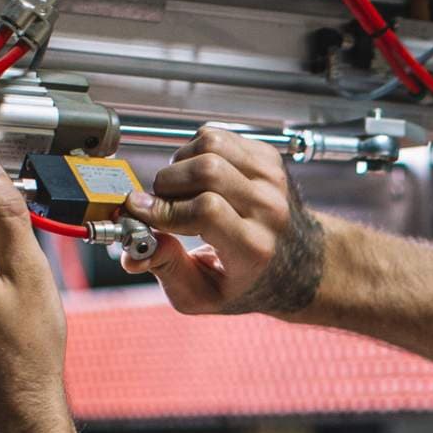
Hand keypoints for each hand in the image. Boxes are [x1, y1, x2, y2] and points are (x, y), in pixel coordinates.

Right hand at [122, 127, 325, 314]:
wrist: (301, 262)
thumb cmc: (249, 280)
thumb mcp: (205, 295)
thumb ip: (168, 272)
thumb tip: (132, 252)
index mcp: (255, 247)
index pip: (205, 210)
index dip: (164, 208)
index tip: (140, 211)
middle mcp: (269, 209)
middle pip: (207, 170)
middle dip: (168, 184)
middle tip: (162, 203)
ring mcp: (271, 179)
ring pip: (211, 145)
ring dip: (181, 163)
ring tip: (181, 189)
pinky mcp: (267, 158)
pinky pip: (217, 137)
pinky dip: (195, 151)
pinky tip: (198, 178)